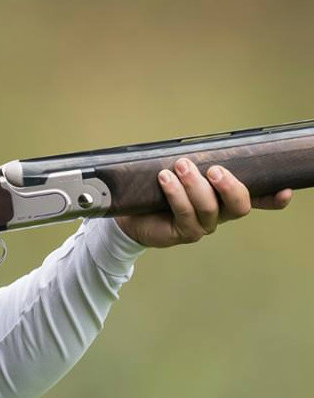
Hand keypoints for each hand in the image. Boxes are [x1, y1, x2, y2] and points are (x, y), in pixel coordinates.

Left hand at [115, 158, 292, 247]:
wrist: (134, 213)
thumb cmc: (161, 188)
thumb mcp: (182, 170)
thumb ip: (198, 160)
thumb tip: (201, 142)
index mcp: (227, 197)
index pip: (258, 198)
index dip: (273, 198)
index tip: (285, 191)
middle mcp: (220, 213)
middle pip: (239, 205)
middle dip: (229, 186)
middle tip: (215, 169)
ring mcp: (204, 225)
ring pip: (209, 208)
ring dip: (195, 185)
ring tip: (181, 166)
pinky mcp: (184, 233)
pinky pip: (185, 213)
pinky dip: (176, 194)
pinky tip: (165, 179)